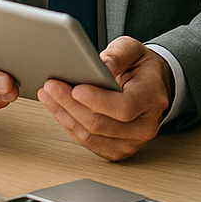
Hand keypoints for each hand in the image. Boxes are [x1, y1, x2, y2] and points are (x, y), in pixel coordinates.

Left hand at [37, 38, 173, 159]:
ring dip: (65, 115)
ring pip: (90, 135)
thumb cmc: (141, 68)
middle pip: (101, 123)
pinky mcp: (116, 151)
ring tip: (49, 95)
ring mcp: (131, 143)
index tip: (76, 89)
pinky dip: (69, 125)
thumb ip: (119, 54)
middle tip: (51, 85)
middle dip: (71, 104)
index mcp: (152, 99)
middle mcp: (145, 126)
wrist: (152, 87)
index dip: (97, 101)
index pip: (124, 107)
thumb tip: (102, 64)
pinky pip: (87, 142)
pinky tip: (58, 109)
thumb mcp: (133, 50)